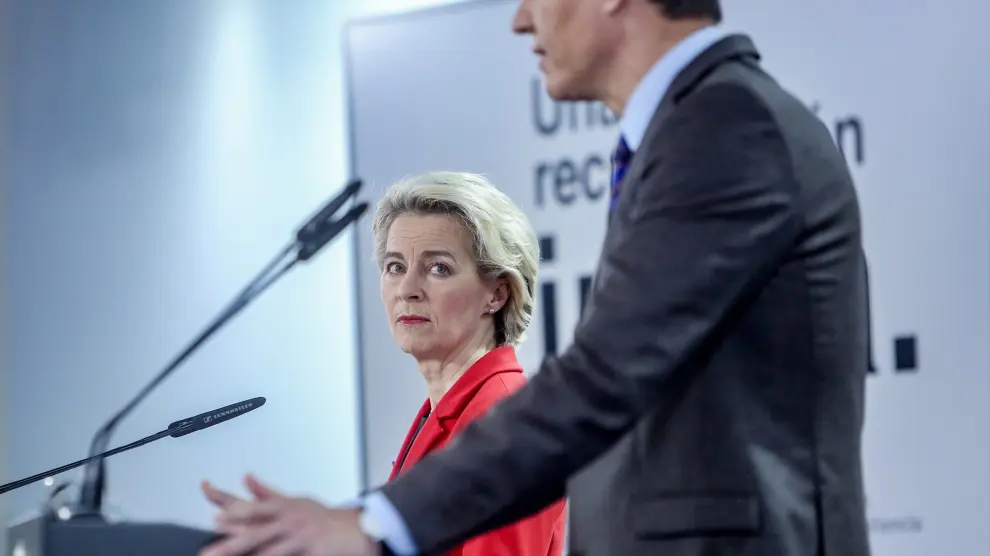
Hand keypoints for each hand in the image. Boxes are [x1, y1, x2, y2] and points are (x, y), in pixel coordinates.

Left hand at [200, 474, 379, 555]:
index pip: (256, 508)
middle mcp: (291, 521)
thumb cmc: (321, 517)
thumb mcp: (294, 501)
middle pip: (257, 533)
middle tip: (210, 553)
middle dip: (232, 545)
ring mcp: (301, 538)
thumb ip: (267, 493)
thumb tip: (246, 479)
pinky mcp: (312, 552)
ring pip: (270, 552)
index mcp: (284, 507)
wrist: (354, 528)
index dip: (236, 512)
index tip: (216, 518)